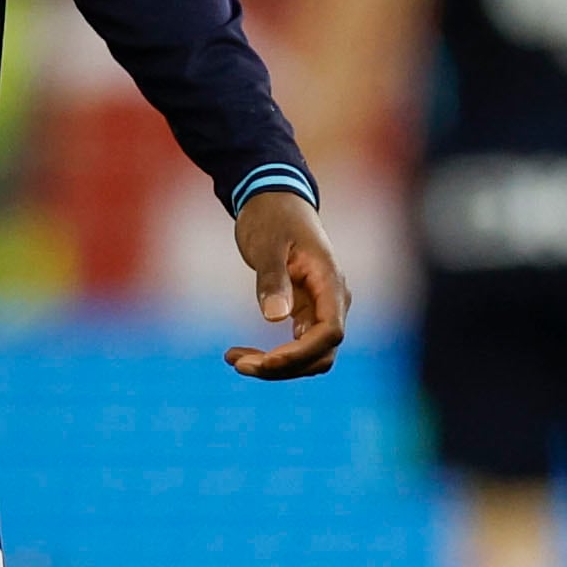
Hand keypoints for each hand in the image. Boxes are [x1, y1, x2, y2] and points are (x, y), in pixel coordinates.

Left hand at [224, 186, 348, 380]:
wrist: (273, 199)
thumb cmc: (272, 217)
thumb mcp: (267, 244)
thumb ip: (272, 279)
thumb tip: (275, 318)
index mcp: (330, 282)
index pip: (330, 332)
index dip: (301, 353)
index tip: (266, 360)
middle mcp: (332, 300)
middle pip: (320, 353)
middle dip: (283, 366)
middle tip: (238, 364)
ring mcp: (321, 308)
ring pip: (309, 356)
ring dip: (276, 366)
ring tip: (234, 360)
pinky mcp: (305, 312)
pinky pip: (296, 346)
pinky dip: (272, 357)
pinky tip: (240, 355)